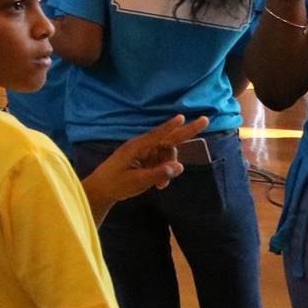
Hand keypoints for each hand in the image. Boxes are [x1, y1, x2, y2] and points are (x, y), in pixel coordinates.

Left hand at [83, 115, 209, 214]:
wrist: (101, 190)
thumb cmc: (116, 184)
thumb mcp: (138, 181)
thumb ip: (159, 173)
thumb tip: (180, 166)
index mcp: (136, 147)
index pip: (158, 135)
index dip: (172, 126)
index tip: (182, 117)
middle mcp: (141, 146)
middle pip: (168, 139)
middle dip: (186, 132)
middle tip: (205, 120)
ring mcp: (143, 152)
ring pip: (166, 154)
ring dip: (169, 168)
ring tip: (161, 186)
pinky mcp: (144, 159)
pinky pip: (161, 162)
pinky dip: (163, 172)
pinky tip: (159, 186)